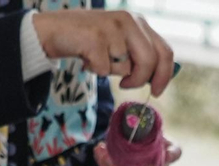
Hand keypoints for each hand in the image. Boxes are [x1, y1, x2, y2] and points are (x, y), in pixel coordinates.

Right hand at [33, 9, 175, 94]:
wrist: (54, 30)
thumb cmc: (89, 42)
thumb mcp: (120, 43)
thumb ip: (139, 54)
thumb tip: (157, 79)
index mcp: (138, 22)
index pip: (165, 51)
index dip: (164, 75)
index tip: (156, 91)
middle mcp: (129, 21)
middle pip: (150, 61)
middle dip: (139, 80)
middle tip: (125, 85)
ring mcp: (112, 28)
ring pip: (126, 68)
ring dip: (110, 72)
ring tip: (98, 59)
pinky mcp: (95, 38)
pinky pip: (104, 70)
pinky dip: (95, 70)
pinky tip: (86, 58)